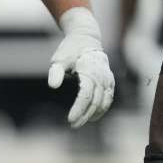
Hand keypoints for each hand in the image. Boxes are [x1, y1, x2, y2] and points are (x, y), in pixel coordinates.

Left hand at [49, 7, 115, 126]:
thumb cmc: (70, 49)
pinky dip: (103, 107)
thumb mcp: (59, 59)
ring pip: (104, 100)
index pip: (86, 95)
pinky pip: (109, 96)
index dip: (79, 109)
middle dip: (85, 114)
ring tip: (83, 122)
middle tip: (73, 125)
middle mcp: (101, 74)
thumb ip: (56, 72)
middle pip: (95, 100)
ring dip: (95, 113)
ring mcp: (107, 77)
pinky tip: (94, 115)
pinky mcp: (109, 79)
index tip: (70, 120)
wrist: (86, 37)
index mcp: (89, 69)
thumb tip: (53, 86)